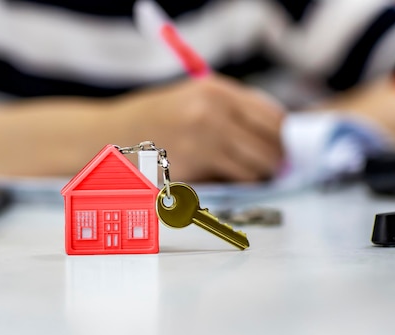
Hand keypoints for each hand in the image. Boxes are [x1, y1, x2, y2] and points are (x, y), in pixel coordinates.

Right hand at [111, 76, 284, 181]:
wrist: (110, 136)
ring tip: (249, 174)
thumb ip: (233, 107)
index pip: (273, 117)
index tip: (283, 146)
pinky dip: (234, 183)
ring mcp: (203, 143)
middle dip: (276, 160)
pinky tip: (224, 178)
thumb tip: (275, 132)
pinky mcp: (193, 170)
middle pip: (271, 145)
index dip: (284, 136)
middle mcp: (213, 113)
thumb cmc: (153, 117)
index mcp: (216, 90)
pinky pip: (232, 183)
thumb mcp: (194, 96)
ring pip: (256, 169)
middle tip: (273, 167)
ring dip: (258, 175)